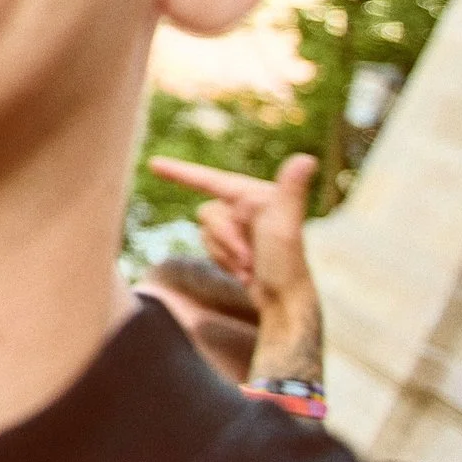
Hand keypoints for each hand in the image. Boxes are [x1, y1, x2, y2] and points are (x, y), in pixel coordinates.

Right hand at [146, 152, 322, 385]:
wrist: (284, 302)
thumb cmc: (288, 264)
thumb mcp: (286, 227)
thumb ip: (292, 192)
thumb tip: (306, 159)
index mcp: (258, 196)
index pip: (211, 180)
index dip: (181, 172)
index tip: (154, 164)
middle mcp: (248, 207)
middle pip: (207, 213)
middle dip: (223, 239)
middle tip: (248, 257)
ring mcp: (240, 225)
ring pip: (205, 231)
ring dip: (223, 253)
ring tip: (249, 267)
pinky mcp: (234, 242)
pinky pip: (209, 245)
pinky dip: (222, 260)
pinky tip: (244, 271)